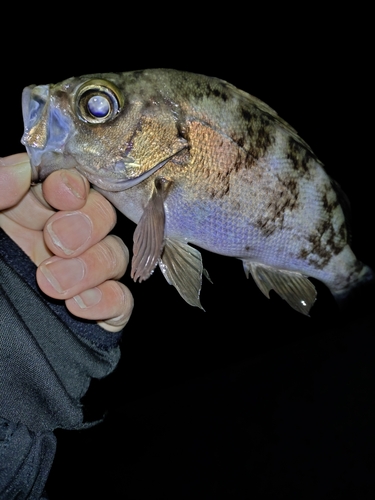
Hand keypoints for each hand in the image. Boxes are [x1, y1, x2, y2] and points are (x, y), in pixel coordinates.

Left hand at [0, 153, 132, 331]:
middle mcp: (60, 241)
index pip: (69, 184)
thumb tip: (22, 168)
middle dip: (86, 224)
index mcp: (29, 214)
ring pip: (115, 255)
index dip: (72, 185)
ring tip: (52, 283)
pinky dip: (107, 300)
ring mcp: (80, 277)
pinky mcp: (97, 312)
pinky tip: (77, 306)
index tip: (60, 194)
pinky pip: (121, 299)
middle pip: (102, 215)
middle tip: (57, 241)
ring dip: (92, 265)